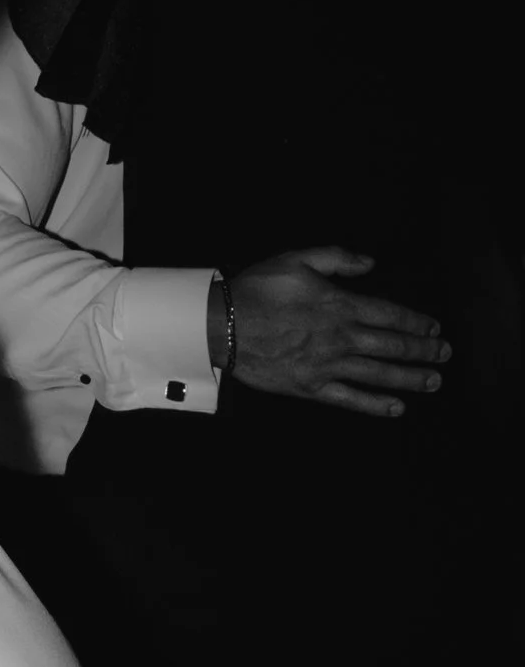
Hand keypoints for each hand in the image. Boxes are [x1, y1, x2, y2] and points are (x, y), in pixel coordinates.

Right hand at [227, 250, 448, 418]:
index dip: (417, 322)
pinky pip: (351, 399)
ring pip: (379, 374)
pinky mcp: (312, 387)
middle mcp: (340, 337)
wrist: (223, 325)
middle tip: (445, 355)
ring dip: (410, 378)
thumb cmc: (257, 290)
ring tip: (433, 382)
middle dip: (423, 351)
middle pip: (393, 346)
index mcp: (340, 305)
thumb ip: (337, 258)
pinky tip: (396, 408)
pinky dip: (376, 405)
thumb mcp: (296, 259)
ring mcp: (328, 365)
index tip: (434, 328)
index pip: (390, 315)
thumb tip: (370, 263)